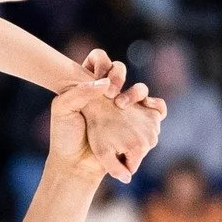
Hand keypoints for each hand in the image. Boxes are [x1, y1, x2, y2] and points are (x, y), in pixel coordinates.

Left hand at [73, 49, 165, 181]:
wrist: (76, 163)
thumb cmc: (65, 136)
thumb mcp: (63, 109)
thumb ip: (79, 91)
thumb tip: (106, 83)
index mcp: (88, 84)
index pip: (99, 59)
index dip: (100, 63)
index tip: (93, 76)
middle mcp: (108, 93)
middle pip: (120, 71)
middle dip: (117, 75)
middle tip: (109, 93)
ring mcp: (126, 108)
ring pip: (140, 89)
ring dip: (134, 92)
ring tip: (121, 106)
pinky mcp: (140, 123)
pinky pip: (157, 108)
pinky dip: (155, 105)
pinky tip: (145, 108)